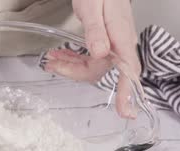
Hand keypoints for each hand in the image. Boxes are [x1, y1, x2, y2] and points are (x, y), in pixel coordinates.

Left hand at [44, 0, 140, 117]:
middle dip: (74, 72)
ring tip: (51, 60)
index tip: (125, 112)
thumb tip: (99, 53)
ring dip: (70, 66)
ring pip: (92, 66)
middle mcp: (120, 44)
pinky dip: (74, 59)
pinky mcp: (105, 42)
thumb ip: (96, 30)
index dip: (126, 93)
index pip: (128, 71)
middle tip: (52, 65)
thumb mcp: (93, 7)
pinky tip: (62, 55)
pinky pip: (90, 58)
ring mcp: (113, 44)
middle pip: (99, 71)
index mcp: (121, 37)